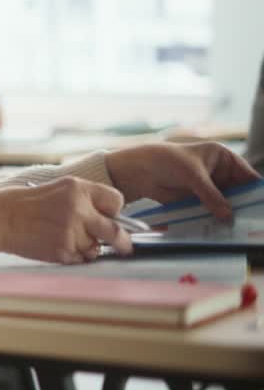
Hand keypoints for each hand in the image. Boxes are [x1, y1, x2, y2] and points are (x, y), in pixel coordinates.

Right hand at [0, 177, 130, 262]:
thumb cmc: (24, 204)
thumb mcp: (57, 190)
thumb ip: (84, 200)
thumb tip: (111, 219)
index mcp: (78, 189)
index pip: (116, 201)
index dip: (113, 210)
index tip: (109, 216)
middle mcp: (79, 209)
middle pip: (116, 231)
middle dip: (123, 241)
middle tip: (124, 246)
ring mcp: (72, 232)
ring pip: (96, 248)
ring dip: (86, 247)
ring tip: (62, 237)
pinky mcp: (63, 250)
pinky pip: (81, 259)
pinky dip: (73, 255)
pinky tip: (54, 244)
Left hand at [106, 142, 260, 218]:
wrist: (138, 171)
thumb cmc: (166, 161)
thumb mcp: (192, 175)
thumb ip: (211, 195)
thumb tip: (228, 215)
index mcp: (224, 158)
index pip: (248, 176)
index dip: (256, 192)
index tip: (260, 208)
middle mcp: (220, 173)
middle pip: (240, 193)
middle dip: (244, 207)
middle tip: (252, 224)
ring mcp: (210, 188)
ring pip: (227, 204)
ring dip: (231, 216)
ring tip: (240, 231)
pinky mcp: (199, 200)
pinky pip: (213, 212)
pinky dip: (216, 220)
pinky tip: (222, 231)